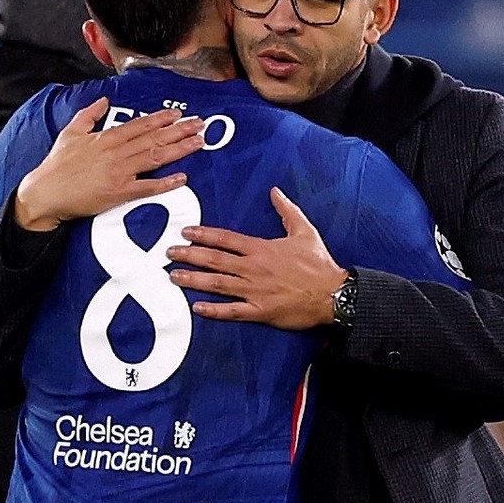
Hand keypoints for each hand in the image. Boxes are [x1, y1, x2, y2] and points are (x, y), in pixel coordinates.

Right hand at [15, 97, 204, 230]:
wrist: (46, 192)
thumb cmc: (57, 165)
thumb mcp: (71, 132)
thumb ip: (89, 115)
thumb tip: (103, 100)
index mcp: (106, 138)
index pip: (140, 125)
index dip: (161, 119)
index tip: (178, 114)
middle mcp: (116, 152)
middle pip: (154, 139)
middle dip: (179, 130)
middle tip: (199, 124)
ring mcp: (119, 172)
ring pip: (155, 157)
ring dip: (179, 149)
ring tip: (198, 142)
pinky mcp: (118, 192)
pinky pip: (147, 187)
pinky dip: (165, 182)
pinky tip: (182, 177)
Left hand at [167, 187, 348, 329]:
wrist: (334, 294)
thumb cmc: (319, 264)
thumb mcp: (305, 230)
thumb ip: (287, 210)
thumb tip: (275, 191)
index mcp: (262, 249)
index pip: (226, 239)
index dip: (203, 235)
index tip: (186, 232)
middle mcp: (254, 269)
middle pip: (215, 260)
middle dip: (189, 255)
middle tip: (169, 253)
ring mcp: (255, 291)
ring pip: (217, 284)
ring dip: (194, 280)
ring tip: (174, 277)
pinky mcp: (261, 311)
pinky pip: (232, 311)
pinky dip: (214, 310)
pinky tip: (197, 308)